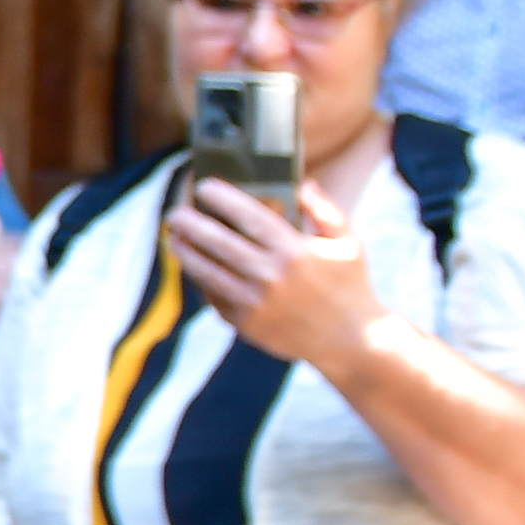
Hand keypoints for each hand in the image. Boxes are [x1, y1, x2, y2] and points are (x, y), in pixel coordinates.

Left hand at [157, 169, 380, 367]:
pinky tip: (194, 267)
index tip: (204, 186)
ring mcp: (256, 303)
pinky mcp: (246, 324)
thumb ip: (325, 211)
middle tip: (174, 212)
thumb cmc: (350, 285)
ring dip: (186, 253)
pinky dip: (202, 280)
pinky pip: (215, 297)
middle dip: (192, 225)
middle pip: (219, 244)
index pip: (251, 217)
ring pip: (209, 272)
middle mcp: (272, 276)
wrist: (351, 341)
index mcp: (296, 251)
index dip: (224, 200)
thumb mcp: (348, 243)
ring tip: (173, 237)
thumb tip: (302, 184)